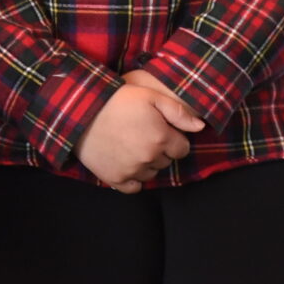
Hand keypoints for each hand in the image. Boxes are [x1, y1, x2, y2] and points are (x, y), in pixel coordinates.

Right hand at [76, 79, 203, 192]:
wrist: (83, 111)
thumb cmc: (119, 99)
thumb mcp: (151, 96)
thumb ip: (178, 112)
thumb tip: (200, 127)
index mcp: (160, 138)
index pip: (182, 149)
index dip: (174, 138)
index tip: (163, 130)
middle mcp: (148, 158)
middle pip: (166, 161)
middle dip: (161, 149)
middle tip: (146, 134)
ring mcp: (131, 171)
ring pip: (152, 174)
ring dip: (148, 163)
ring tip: (134, 145)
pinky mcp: (115, 179)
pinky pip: (134, 187)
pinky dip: (134, 178)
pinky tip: (127, 162)